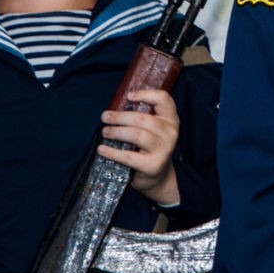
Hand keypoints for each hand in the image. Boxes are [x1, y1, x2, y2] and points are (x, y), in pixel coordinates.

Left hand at [100, 87, 180, 205]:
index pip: (164, 99)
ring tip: (105, 132)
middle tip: (105, 117)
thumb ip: (141, 118)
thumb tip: (115, 108)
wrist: (158, 177)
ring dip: (117, 132)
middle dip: (120, 117)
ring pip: (137, 135)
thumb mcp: (152, 130)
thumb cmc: (149, 148)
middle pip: (144, 119)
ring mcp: (164, 150)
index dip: (146, 94)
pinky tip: (102, 149)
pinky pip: (129, 157)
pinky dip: (113, 152)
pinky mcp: (153, 165)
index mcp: (171, 120)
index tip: (128, 97)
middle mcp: (170, 133)